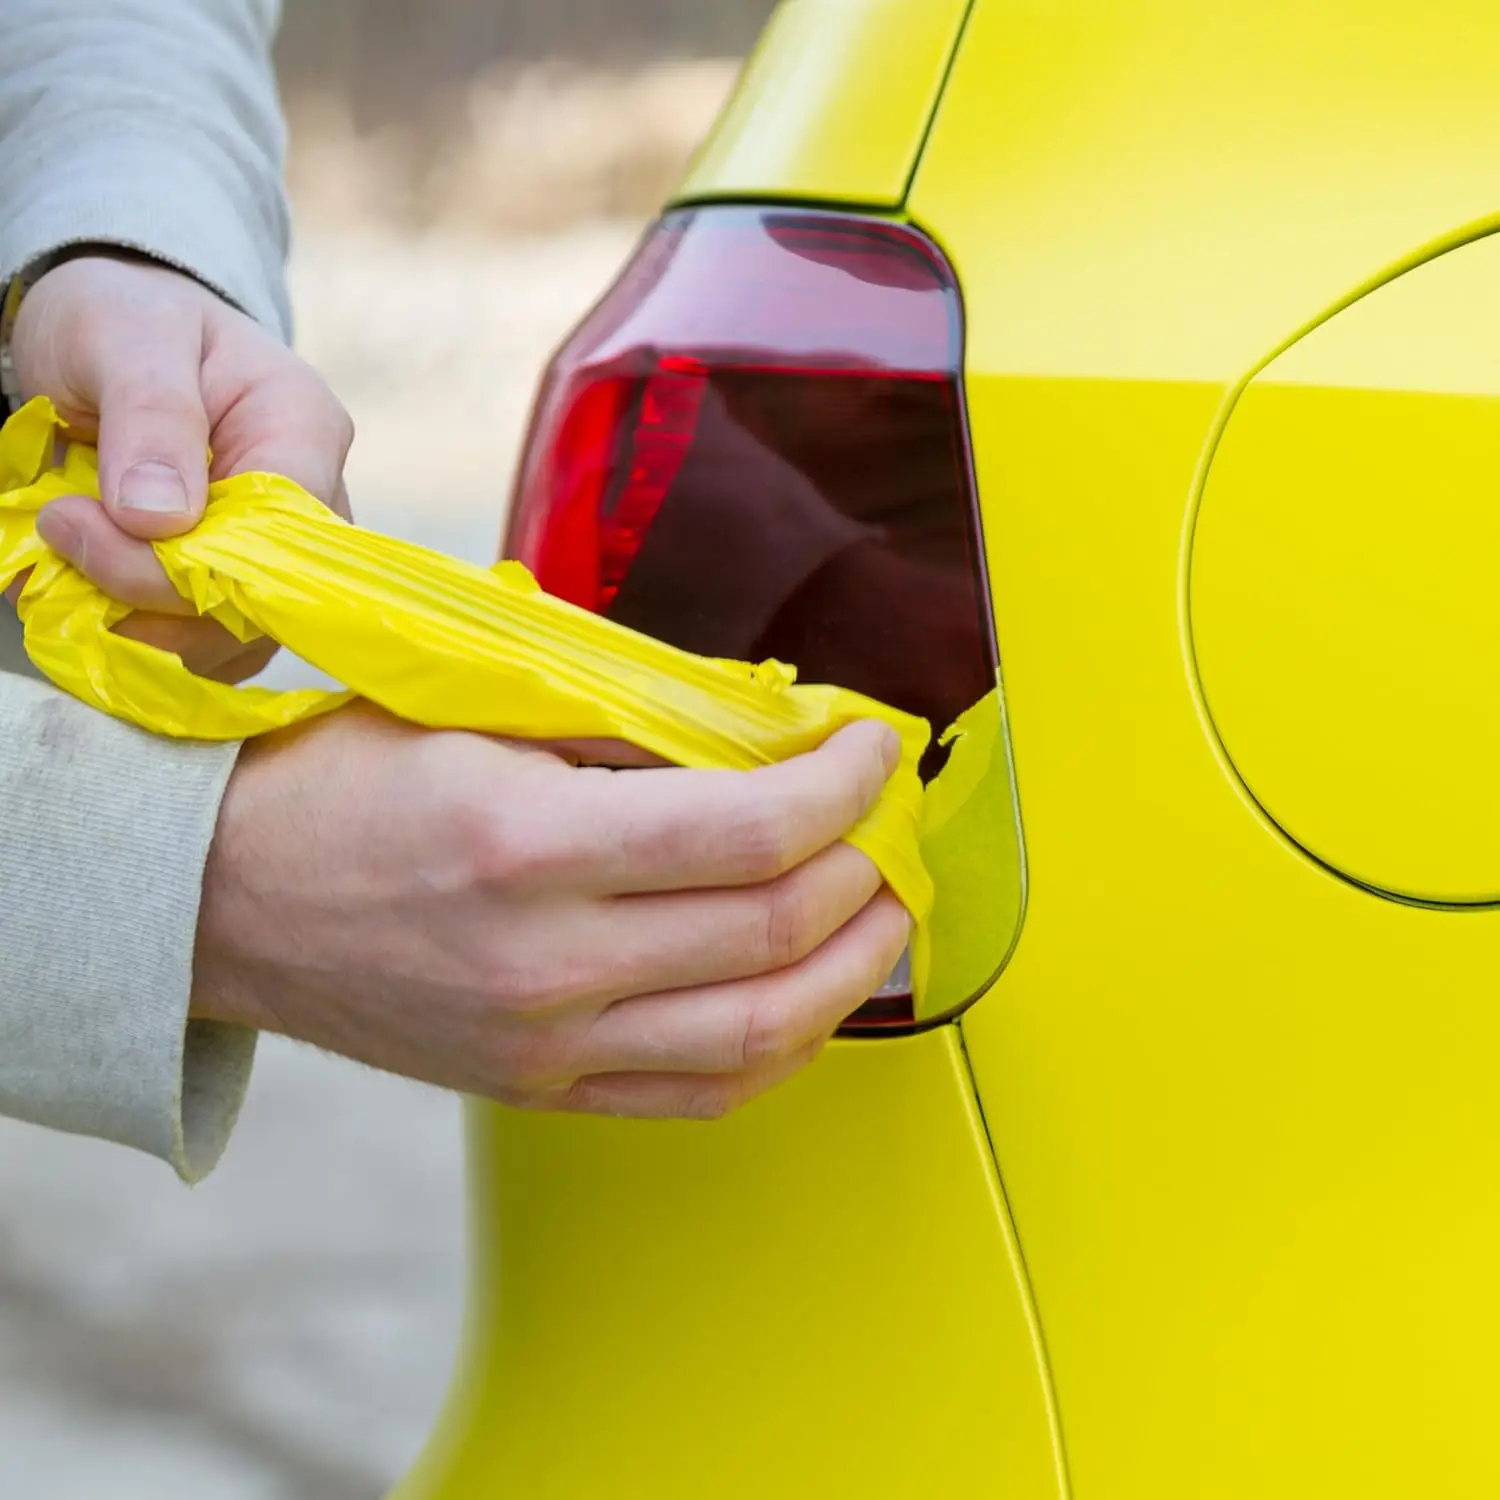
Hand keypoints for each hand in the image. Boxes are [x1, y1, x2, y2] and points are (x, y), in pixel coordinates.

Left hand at [8, 253, 351, 680]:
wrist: (115, 327)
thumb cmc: (127, 312)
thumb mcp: (126, 334)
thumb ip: (150, 416)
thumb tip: (159, 521)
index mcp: (304, 430)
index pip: (277, 534)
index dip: (185, 562)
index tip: (76, 525)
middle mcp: (311, 503)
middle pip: (260, 601)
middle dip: (147, 596)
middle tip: (56, 537)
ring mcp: (279, 551)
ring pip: (234, 639)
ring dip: (138, 625)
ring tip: (64, 566)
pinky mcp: (240, 583)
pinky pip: (205, 641)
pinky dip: (139, 632)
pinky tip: (87, 590)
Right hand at [193, 710, 910, 1117]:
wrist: (220, 898)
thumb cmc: (338, 783)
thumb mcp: (474, 714)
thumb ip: (627, 727)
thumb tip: (766, 735)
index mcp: (529, 844)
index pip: (750, 827)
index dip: (843, 784)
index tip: (873, 746)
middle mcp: (547, 962)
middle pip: (776, 929)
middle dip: (867, 866)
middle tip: (889, 820)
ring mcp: (546, 1044)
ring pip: (765, 1031)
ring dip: (856, 966)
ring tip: (883, 910)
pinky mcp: (540, 1089)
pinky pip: (704, 1094)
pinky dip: (786, 1047)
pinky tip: (816, 995)